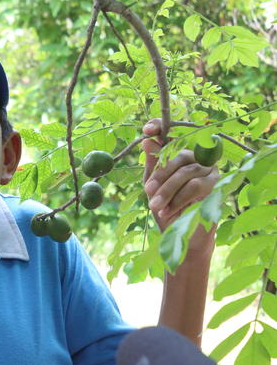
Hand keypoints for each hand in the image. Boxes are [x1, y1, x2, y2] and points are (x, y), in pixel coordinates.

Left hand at [141, 119, 218, 255]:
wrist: (182, 237)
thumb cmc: (166, 210)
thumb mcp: (153, 188)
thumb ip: (152, 165)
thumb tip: (147, 140)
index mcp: (178, 156)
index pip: (171, 134)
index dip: (160, 127)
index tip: (146, 131)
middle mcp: (197, 158)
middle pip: (179, 156)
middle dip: (160, 175)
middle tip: (147, 191)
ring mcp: (210, 171)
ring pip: (186, 173)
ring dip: (167, 191)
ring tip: (155, 206)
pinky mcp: (218, 186)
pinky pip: (196, 186)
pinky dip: (178, 199)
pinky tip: (168, 211)